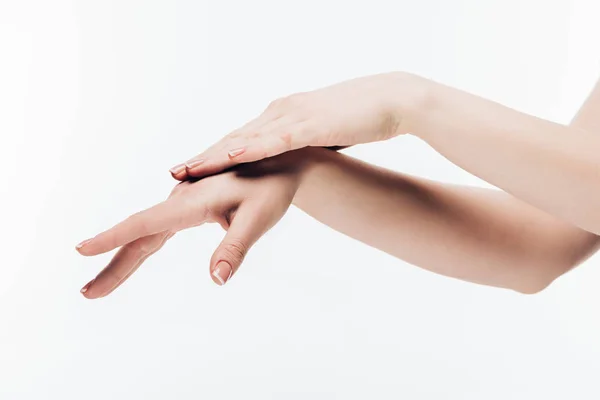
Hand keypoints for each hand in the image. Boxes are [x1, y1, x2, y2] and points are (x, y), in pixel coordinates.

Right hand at [75, 153, 304, 298]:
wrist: (279, 162)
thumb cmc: (270, 189)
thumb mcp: (258, 219)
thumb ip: (235, 247)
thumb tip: (216, 280)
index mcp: (192, 202)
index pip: (145, 224)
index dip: (113, 238)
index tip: (82, 250)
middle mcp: (181, 200)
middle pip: (139, 235)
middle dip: (112, 263)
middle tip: (87, 293)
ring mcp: (183, 202)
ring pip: (146, 233)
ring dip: (122, 258)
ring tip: (99, 286)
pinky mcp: (189, 206)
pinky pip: (158, 229)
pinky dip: (140, 246)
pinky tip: (132, 258)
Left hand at [170, 72, 423, 180]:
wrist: (394, 98)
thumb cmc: (361, 116)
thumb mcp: (324, 133)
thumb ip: (305, 144)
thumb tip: (295, 160)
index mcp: (283, 115)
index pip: (242, 137)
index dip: (214, 154)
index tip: (192, 169)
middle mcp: (281, 112)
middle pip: (234, 138)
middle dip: (203, 156)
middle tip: (174, 172)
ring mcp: (293, 117)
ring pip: (245, 138)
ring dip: (214, 155)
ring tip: (187, 170)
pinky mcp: (311, 125)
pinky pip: (275, 139)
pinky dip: (250, 148)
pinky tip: (230, 156)